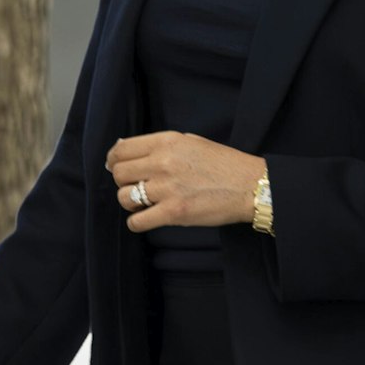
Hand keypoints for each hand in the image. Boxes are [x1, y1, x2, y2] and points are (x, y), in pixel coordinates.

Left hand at [107, 130, 263, 232]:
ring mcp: (167, 188)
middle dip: (122, 181)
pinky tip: (144, 219)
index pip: (121, 149)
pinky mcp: (174, 213)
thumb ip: (158, 145)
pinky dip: (137, 223)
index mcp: (166, 142)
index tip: (115, 167)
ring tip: (143, 203)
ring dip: (130, 202)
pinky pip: (137, 221)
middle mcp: (163, 162)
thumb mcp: (189, 142)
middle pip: (119, 173)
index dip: (113, 160)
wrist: (250, 186)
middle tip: (134, 186)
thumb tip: (123, 148)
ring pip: (125, 197)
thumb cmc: (223, 164)